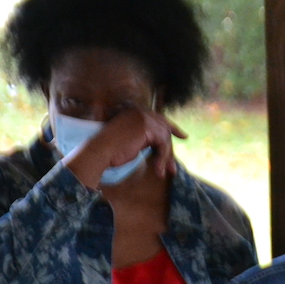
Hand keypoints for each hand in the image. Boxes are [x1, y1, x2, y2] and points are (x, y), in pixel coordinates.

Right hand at [62, 107, 187, 187]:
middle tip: (173, 168)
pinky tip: (158, 170)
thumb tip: (163, 145)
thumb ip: (146, 138)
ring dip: (165, 157)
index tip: (184, 136)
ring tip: (163, 172)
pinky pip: (163, 144)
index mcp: (134, 111)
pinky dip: (163, 159)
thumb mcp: (132, 141)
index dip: (172, 128)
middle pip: (165, 129)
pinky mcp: (146, 126)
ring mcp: (143, 117)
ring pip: (165, 139)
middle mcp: (140, 111)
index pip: (159, 118)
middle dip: (170, 150)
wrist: (100, 151)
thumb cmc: (111, 151)